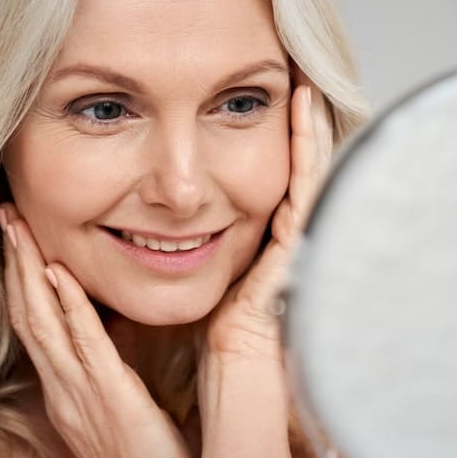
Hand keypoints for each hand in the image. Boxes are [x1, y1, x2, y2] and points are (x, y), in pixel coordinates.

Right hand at [0, 203, 194, 457]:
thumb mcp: (113, 408)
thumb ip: (102, 372)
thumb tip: (103, 336)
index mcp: (65, 389)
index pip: (33, 324)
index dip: (20, 279)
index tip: (18, 240)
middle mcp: (64, 387)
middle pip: (28, 314)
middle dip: (16, 262)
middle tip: (6, 218)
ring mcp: (82, 391)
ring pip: (45, 322)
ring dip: (31, 272)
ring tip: (21, 230)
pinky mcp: (112, 396)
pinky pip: (86, 344)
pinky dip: (70, 306)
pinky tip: (60, 275)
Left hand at [201, 65, 333, 360]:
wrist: (235, 378)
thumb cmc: (212, 340)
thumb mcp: (190, 284)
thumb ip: (180, 254)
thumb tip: (147, 231)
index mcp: (257, 240)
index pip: (265, 181)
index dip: (265, 143)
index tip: (252, 103)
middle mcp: (282, 233)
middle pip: (289, 167)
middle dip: (290, 125)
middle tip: (291, 80)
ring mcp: (296, 237)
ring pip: (306, 166)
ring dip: (305, 122)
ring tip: (302, 79)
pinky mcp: (301, 241)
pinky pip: (307, 182)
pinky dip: (309, 141)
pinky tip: (305, 103)